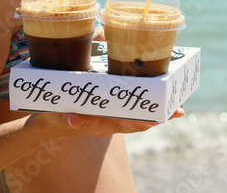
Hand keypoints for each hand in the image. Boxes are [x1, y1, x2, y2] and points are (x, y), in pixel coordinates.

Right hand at [37, 106, 185, 137]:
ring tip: (176, 106)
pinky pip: (132, 114)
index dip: (147, 120)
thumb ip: (65, 117)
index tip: (163, 117)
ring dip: (157, 113)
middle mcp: (109, 124)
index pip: (128, 124)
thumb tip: (74, 120)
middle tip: (179, 110)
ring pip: (138, 119)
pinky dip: (146, 108)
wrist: (46, 125)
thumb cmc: (52, 117)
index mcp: (100, 125)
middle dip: (160, 117)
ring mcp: (110, 120)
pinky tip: (158, 100)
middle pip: (139, 123)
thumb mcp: (55, 116)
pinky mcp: (110, 114)